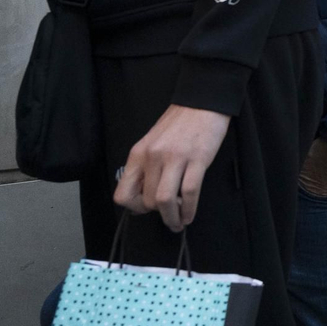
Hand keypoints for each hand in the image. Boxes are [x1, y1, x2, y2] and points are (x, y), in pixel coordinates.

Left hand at [114, 105, 229, 231]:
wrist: (203, 103)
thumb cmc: (179, 123)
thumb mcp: (153, 142)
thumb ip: (147, 166)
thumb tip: (147, 194)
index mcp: (138, 154)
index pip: (123, 193)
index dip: (134, 208)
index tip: (147, 209)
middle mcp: (152, 157)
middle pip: (147, 201)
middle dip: (158, 213)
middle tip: (169, 214)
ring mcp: (175, 158)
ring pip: (165, 200)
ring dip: (172, 218)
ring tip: (179, 222)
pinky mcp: (197, 159)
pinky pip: (190, 193)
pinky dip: (189, 210)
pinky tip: (190, 214)